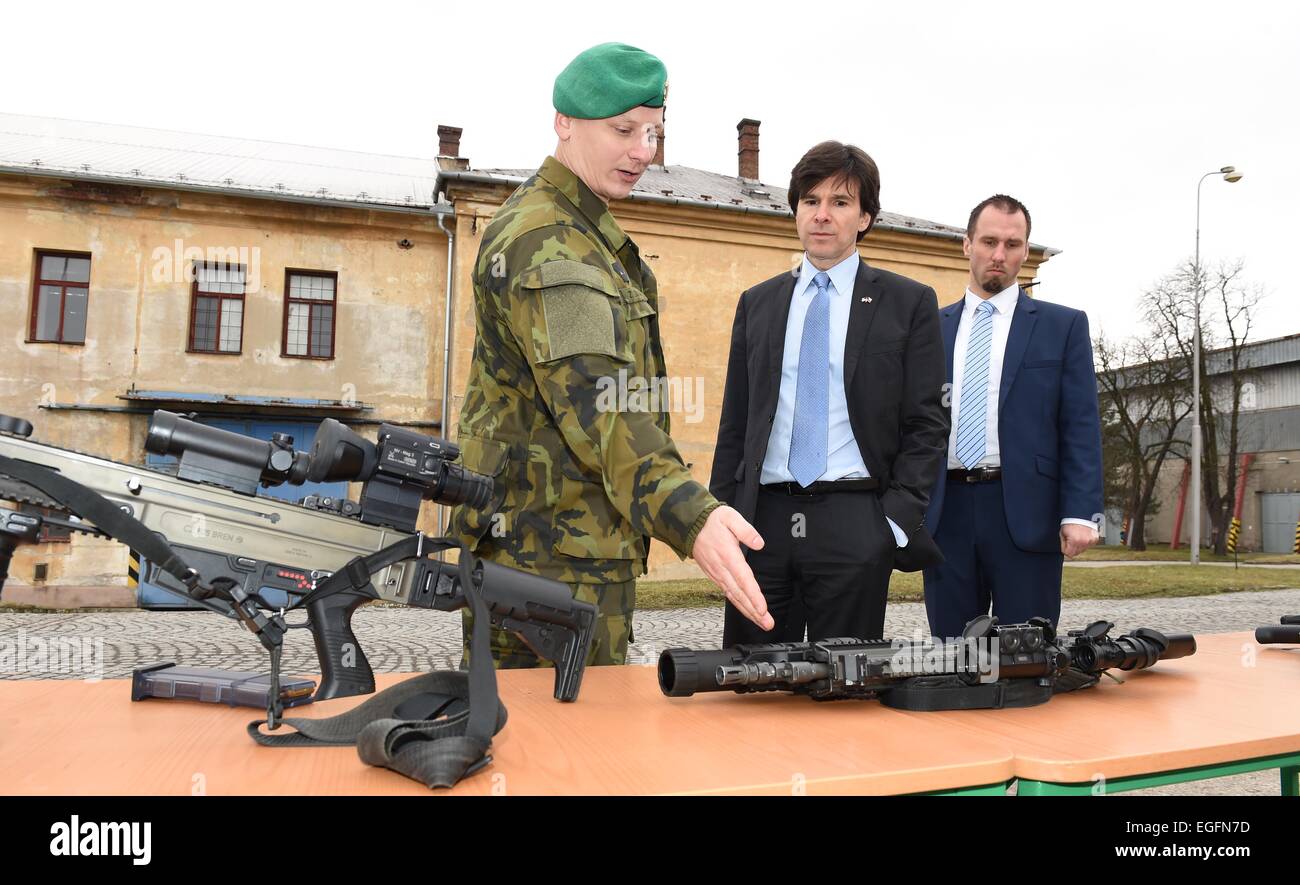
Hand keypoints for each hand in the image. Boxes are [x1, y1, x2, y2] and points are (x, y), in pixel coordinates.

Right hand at [691, 506, 772, 630]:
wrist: (689, 525)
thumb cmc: (711, 521)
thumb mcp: (730, 517)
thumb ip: (746, 530)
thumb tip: (759, 543)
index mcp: (728, 556)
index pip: (743, 580)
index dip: (753, 596)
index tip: (762, 609)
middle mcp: (722, 569)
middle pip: (740, 594)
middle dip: (754, 611)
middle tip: (767, 624)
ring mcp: (717, 574)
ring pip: (734, 597)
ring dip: (748, 611)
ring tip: (762, 622)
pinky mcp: (715, 576)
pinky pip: (728, 594)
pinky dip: (739, 605)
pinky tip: (748, 612)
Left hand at [1060, 523, 1098, 557]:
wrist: (1080, 515)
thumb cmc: (1070, 522)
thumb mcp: (1062, 533)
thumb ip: (1063, 544)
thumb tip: (1065, 551)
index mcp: (1074, 541)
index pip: (1068, 554)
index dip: (1065, 549)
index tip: (1065, 545)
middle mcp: (1083, 542)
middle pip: (1076, 553)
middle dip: (1072, 548)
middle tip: (1070, 540)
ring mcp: (1090, 541)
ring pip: (1082, 550)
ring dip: (1079, 546)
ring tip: (1077, 537)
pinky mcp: (1094, 539)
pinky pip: (1088, 545)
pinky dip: (1085, 542)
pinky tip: (1082, 536)